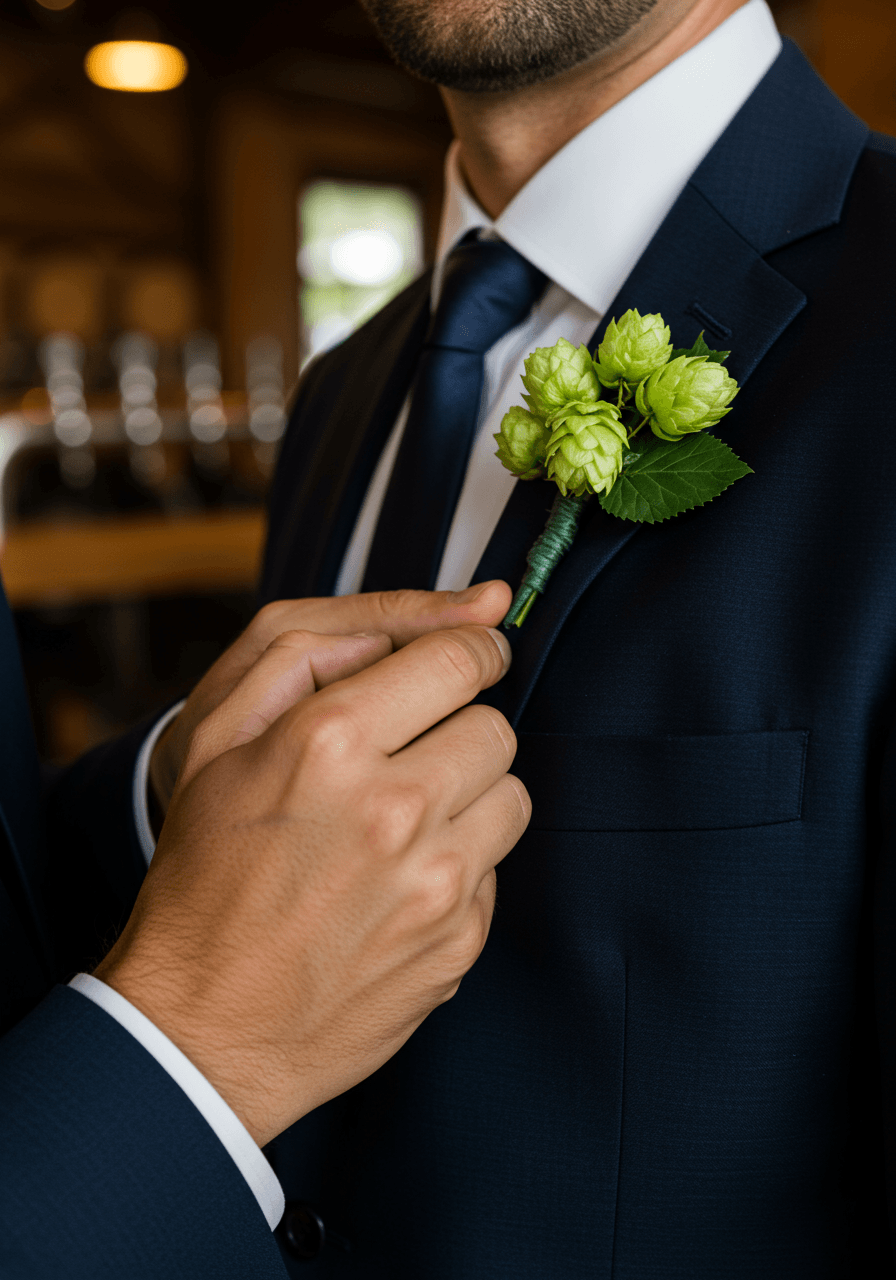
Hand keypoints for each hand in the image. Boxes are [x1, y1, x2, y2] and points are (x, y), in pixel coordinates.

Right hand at [96, 622, 529, 1146]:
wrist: (204, 1027)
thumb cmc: (205, 875)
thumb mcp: (219, 741)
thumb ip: (312, 655)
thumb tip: (417, 626)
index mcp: (329, 741)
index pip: (459, 656)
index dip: (472, 649)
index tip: (465, 661)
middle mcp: (394, 808)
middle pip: (494, 726)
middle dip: (459, 728)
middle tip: (412, 756)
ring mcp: (434, 883)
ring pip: (512, 795)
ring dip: (471, 797)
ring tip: (408, 822)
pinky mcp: (459, 941)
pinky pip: (498, 869)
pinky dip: (462, 867)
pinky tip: (401, 885)